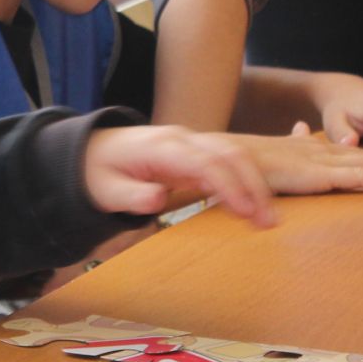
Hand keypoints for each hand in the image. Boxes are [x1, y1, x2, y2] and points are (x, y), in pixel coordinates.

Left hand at [84, 125, 277, 227]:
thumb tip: (157, 200)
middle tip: (270, 221)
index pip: (204, 162)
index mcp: (161, 146)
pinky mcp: (197, 153)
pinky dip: (247, 182)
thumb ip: (131, 195)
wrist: (92, 151)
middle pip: (229, 153)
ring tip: (270, 219)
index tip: (245, 211)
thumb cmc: (100, 172)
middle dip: (253, 185)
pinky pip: (229, 162)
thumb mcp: (106, 189)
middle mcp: (182, 139)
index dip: (228, 185)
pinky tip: (256, 206)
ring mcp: (192, 143)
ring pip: (235, 154)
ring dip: (256, 184)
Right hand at [233, 130, 362, 195]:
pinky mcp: (319, 175)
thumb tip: (299, 127)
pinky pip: (358, 178)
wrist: (229, 158)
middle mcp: (324, 152)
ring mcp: (323, 162)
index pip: (354, 152)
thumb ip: (292, 138)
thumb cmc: (247, 159)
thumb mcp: (275, 146)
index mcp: (313, 148)